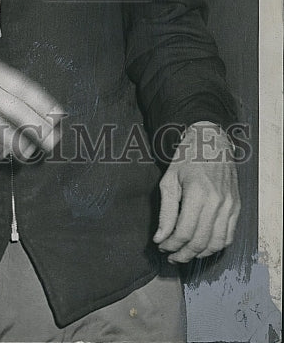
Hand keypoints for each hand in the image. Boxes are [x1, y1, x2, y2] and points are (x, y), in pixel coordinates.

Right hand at [0, 46, 63, 161]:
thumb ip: (2, 83)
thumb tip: (30, 106)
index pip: (26, 89)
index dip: (45, 105)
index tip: (59, 117)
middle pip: (20, 112)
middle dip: (40, 130)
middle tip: (52, 143)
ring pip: (4, 133)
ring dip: (20, 146)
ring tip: (28, 153)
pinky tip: (2, 153)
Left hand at [154, 121, 239, 263]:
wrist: (211, 141)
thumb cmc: (187, 158)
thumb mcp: (169, 180)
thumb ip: (166, 211)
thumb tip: (160, 237)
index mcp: (198, 193)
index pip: (184, 231)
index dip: (171, 244)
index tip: (161, 246)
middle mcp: (217, 202)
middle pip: (200, 241)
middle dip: (183, 253)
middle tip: (170, 255)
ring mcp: (230, 205)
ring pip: (216, 243)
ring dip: (199, 254)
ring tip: (184, 254)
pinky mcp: (236, 207)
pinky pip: (228, 236)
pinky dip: (215, 246)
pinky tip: (202, 246)